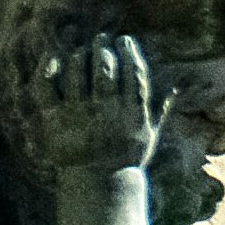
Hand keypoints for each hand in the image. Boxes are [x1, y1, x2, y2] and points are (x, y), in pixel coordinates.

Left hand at [22, 30, 161, 172]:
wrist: (98, 185)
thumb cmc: (125, 157)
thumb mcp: (149, 136)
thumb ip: (160, 110)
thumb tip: (177, 88)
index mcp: (132, 114)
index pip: (134, 74)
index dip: (130, 52)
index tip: (125, 40)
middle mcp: (107, 112)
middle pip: (105, 69)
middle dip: (103, 48)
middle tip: (101, 39)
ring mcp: (79, 115)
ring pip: (78, 74)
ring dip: (80, 56)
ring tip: (82, 50)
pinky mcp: (55, 121)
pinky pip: (47, 88)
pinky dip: (48, 69)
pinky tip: (53, 58)